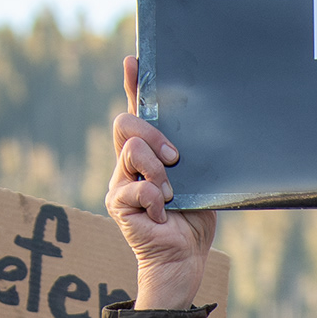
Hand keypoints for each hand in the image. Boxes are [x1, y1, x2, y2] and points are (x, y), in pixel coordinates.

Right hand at [106, 54, 215, 311]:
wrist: (184, 257)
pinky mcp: (117, 204)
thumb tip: (198, 132)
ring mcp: (119, 182)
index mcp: (148, 154)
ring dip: (158, 172)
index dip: (134, 84)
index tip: (134, 59)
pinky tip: (164, 213)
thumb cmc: (192, 219)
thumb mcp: (198, 179)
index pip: (136, 112)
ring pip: (132, 152)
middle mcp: (128, 164)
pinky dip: (157, 199)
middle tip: (175, 158)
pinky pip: (137, 188)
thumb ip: (190, 157)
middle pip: (126, 123)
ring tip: (172, 193)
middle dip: (152, 134)